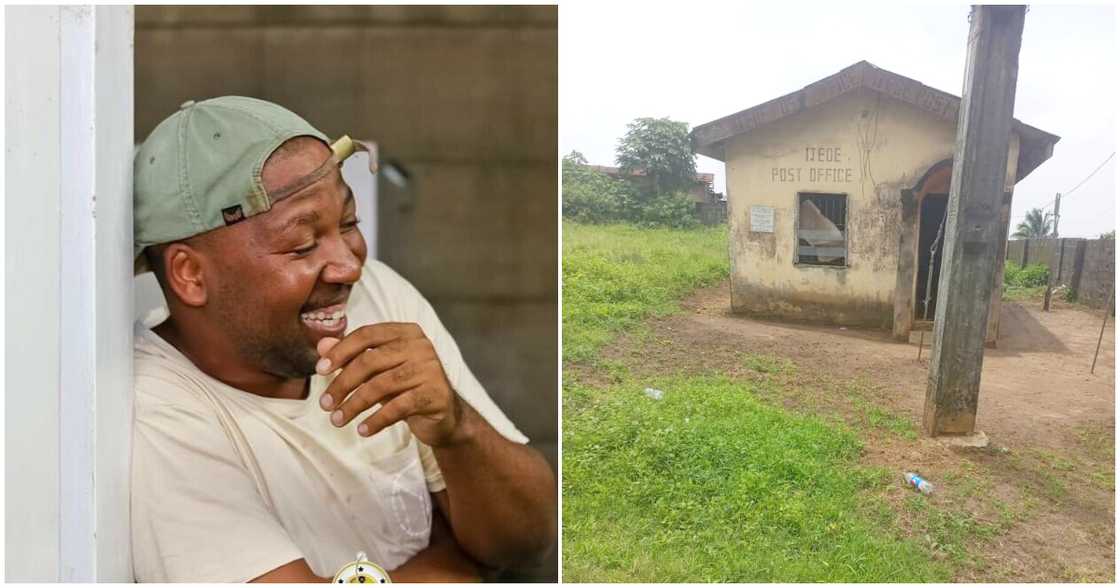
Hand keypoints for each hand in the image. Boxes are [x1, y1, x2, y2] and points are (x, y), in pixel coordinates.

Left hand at [315, 323, 467, 446]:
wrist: (445, 415)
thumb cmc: (407, 388)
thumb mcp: (379, 371)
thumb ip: (352, 356)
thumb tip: (322, 345)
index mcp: (406, 332)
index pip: (367, 334)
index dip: (340, 351)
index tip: (319, 370)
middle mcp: (421, 346)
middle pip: (371, 361)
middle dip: (342, 383)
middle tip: (325, 404)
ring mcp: (430, 370)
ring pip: (382, 385)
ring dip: (354, 405)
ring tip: (337, 420)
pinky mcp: (435, 395)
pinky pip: (398, 408)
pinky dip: (376, 421)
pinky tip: (362, 430)